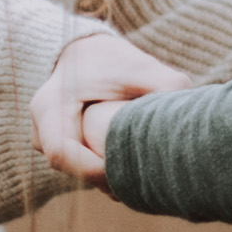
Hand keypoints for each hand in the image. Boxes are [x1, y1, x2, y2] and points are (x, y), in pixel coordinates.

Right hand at [33, 24, 179, 186]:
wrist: (86, 52)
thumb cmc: (113, 59)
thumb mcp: (140, 66)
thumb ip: (166, 86)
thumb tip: (190, 113)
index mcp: (50, 106)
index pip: (61, 154)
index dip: (93, 170)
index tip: (128, 171)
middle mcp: (41, 128)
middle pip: (72, 170)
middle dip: (108, 179)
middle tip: (146, 180)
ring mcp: (46, 140)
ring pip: (78, 172)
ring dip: (108, 176)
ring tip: (145, 174)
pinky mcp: (60, 147)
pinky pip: (80, 168)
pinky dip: (105, 170)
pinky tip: (134, 169)